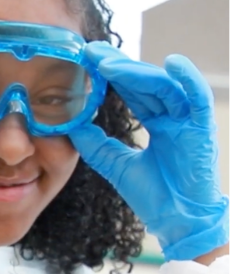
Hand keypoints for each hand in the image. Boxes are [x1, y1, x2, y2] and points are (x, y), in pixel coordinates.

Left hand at [68, 43, 228, 260]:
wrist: (177, 222)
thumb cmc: (154, 196)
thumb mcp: (115, 164)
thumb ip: (96, 144)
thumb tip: (71, 125)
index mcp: (158, 124)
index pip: (133, 92)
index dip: (113, 75)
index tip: (88, 59)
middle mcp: (174, 118)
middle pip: (145, 84)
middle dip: (119, 66)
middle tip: (92, 51)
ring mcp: (189, 122)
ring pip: (163, 87)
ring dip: (136, 72)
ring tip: (108, 62)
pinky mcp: (202, 130)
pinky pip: (198, 98)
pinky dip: (188, 79)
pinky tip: (173, 62)